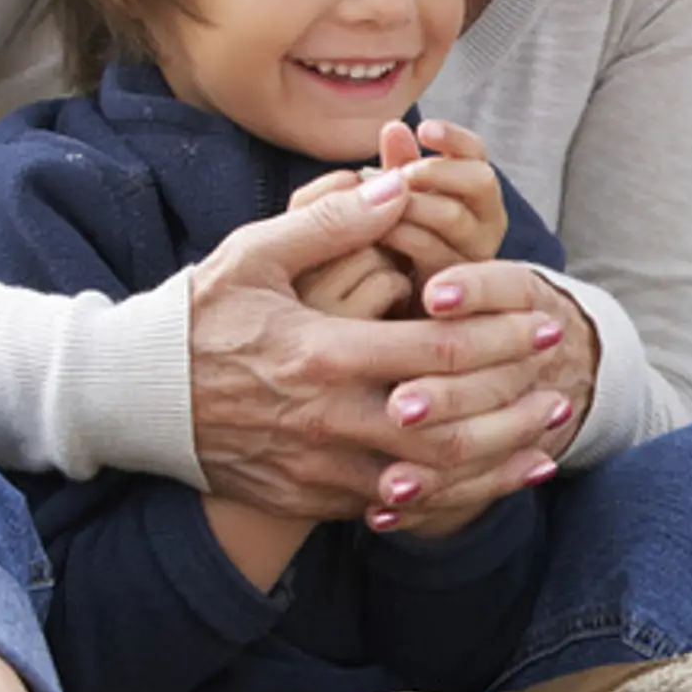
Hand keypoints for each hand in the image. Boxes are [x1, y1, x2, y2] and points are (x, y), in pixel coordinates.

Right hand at [184, 175, 570, 520]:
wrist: (131, 400)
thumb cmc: (196, 318)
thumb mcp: (254, 255)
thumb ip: (331, 221)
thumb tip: (399, 182)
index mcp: (321, 353)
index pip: (437, 352)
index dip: (500, 340)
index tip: (542, 321)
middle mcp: (325, 419)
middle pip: (447, 426)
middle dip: (514, 409)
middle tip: (560, 386)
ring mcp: (317, 467)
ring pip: (428, 479)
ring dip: (495, 463)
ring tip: (545, 444)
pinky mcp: (308, 498)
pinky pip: (392, 509)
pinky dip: (447, 498)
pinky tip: (484, 483)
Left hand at [370, 119, 506, 291]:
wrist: (390, 314)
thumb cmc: (392, 247)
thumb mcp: (395, 202)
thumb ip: (398, 166)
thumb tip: (393, 127)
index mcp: (473, 193)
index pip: (476, 153)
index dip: (454, 138)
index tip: (424, 129)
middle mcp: (486, 221)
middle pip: (480, 181)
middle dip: (437, 172)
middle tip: (402, 174)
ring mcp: (476, 255)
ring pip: (456, 216)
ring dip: (415, 204)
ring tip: (378, 205)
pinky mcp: (462, 287)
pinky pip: (435, 254)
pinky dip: (405, 239)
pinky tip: (376, 236)